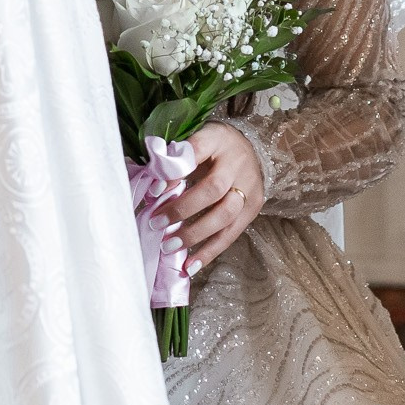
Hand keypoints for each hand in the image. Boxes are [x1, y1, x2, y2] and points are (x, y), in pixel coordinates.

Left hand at [161, 123, 266, 275]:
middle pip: (213, 189)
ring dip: (195, 234)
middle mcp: (237, 163)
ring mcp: (249, 187)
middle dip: (182, 209)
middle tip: (156, 222)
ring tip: (169, 246)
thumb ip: (173, 160)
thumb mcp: (193, 141)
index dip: (174, 172)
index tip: (153, 189)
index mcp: (218, 138)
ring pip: (225, 215)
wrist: (249, 148)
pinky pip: (231, 234)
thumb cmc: (211, 147)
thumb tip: (150, 188)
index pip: (196, 153)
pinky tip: (191, 266)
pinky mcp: (253, 208)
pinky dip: (210, 252)